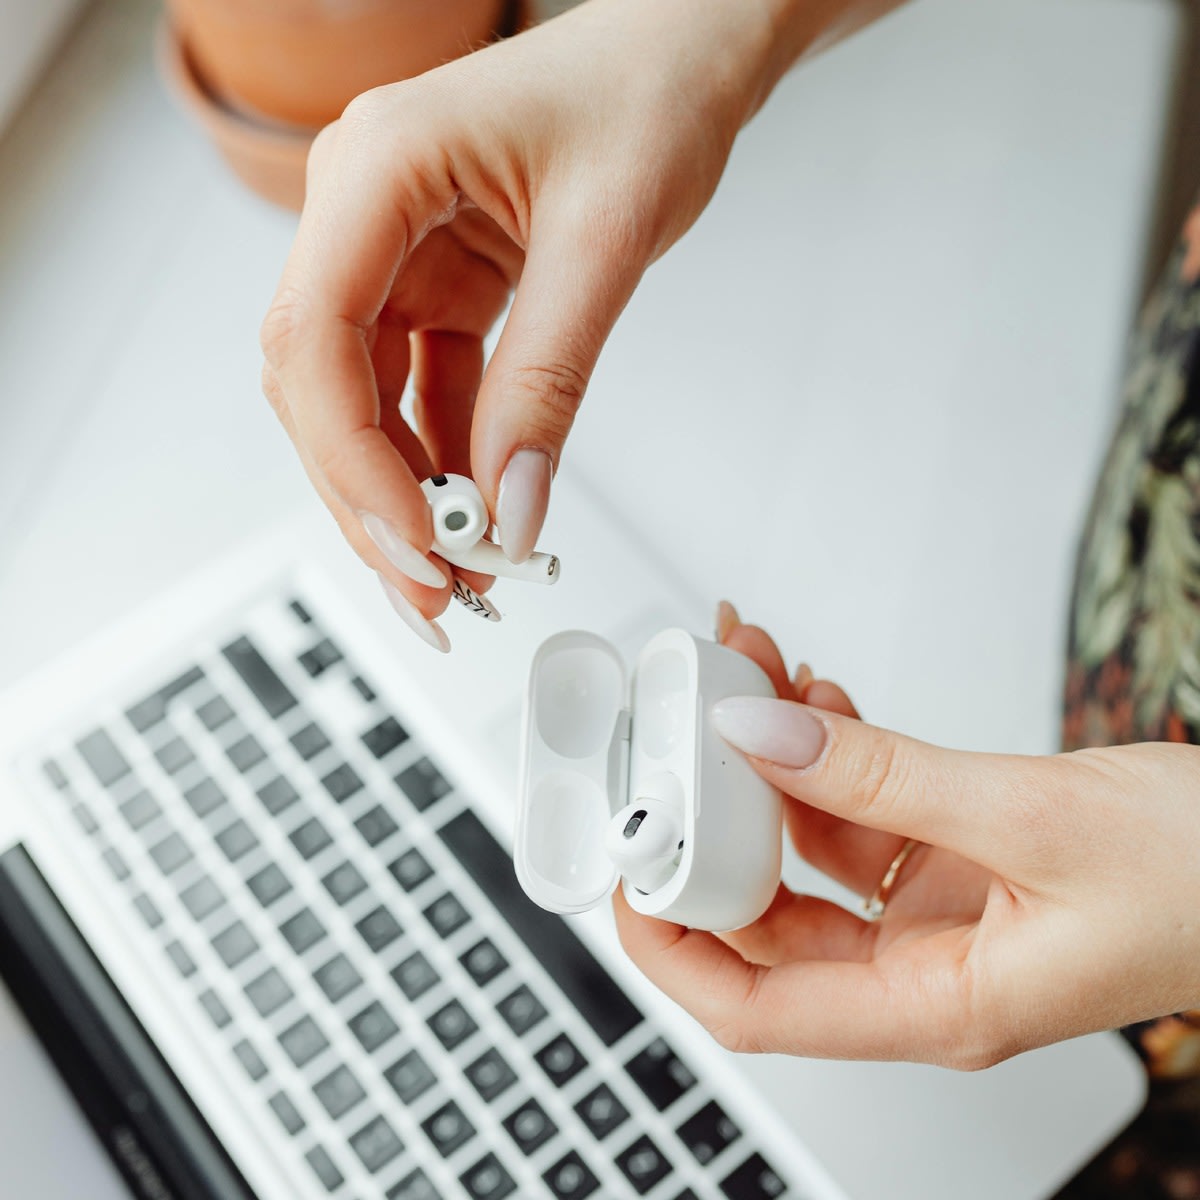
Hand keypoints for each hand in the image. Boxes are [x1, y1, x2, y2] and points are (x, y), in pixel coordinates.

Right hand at [259, 0, 788, 647]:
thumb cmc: (645, 97)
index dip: (352, 458)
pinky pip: (417, 387)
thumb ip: (548, 382)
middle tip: (433, 589)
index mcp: (380, 168)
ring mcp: (391, 251)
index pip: (314, 338)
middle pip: (320, 384)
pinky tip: (481, 506)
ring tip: (459, 569)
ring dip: (404, 489)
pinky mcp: (432, 283)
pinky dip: (446, 454)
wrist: (679, 54)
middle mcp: (362, 211)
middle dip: (370, 496)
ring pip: (359, 398)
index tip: (419, 538)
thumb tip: (510, 511)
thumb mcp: (605, 242)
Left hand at [614, 603, 1199, 1067]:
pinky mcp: (956, 860)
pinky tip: (816, 701)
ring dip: (773, 762)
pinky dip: (830, 754)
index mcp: (939, 1003)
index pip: (759, 1007)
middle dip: (718, 813)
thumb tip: (761, 738)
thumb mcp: (1032, 819)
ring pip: (811, 845)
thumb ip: (883, 777)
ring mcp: (937, 911)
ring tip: (753, 672)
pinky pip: (862, 811)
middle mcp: (925, 967)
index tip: (627, 874)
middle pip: (769, 911)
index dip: (674, 948)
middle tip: (686, 727)